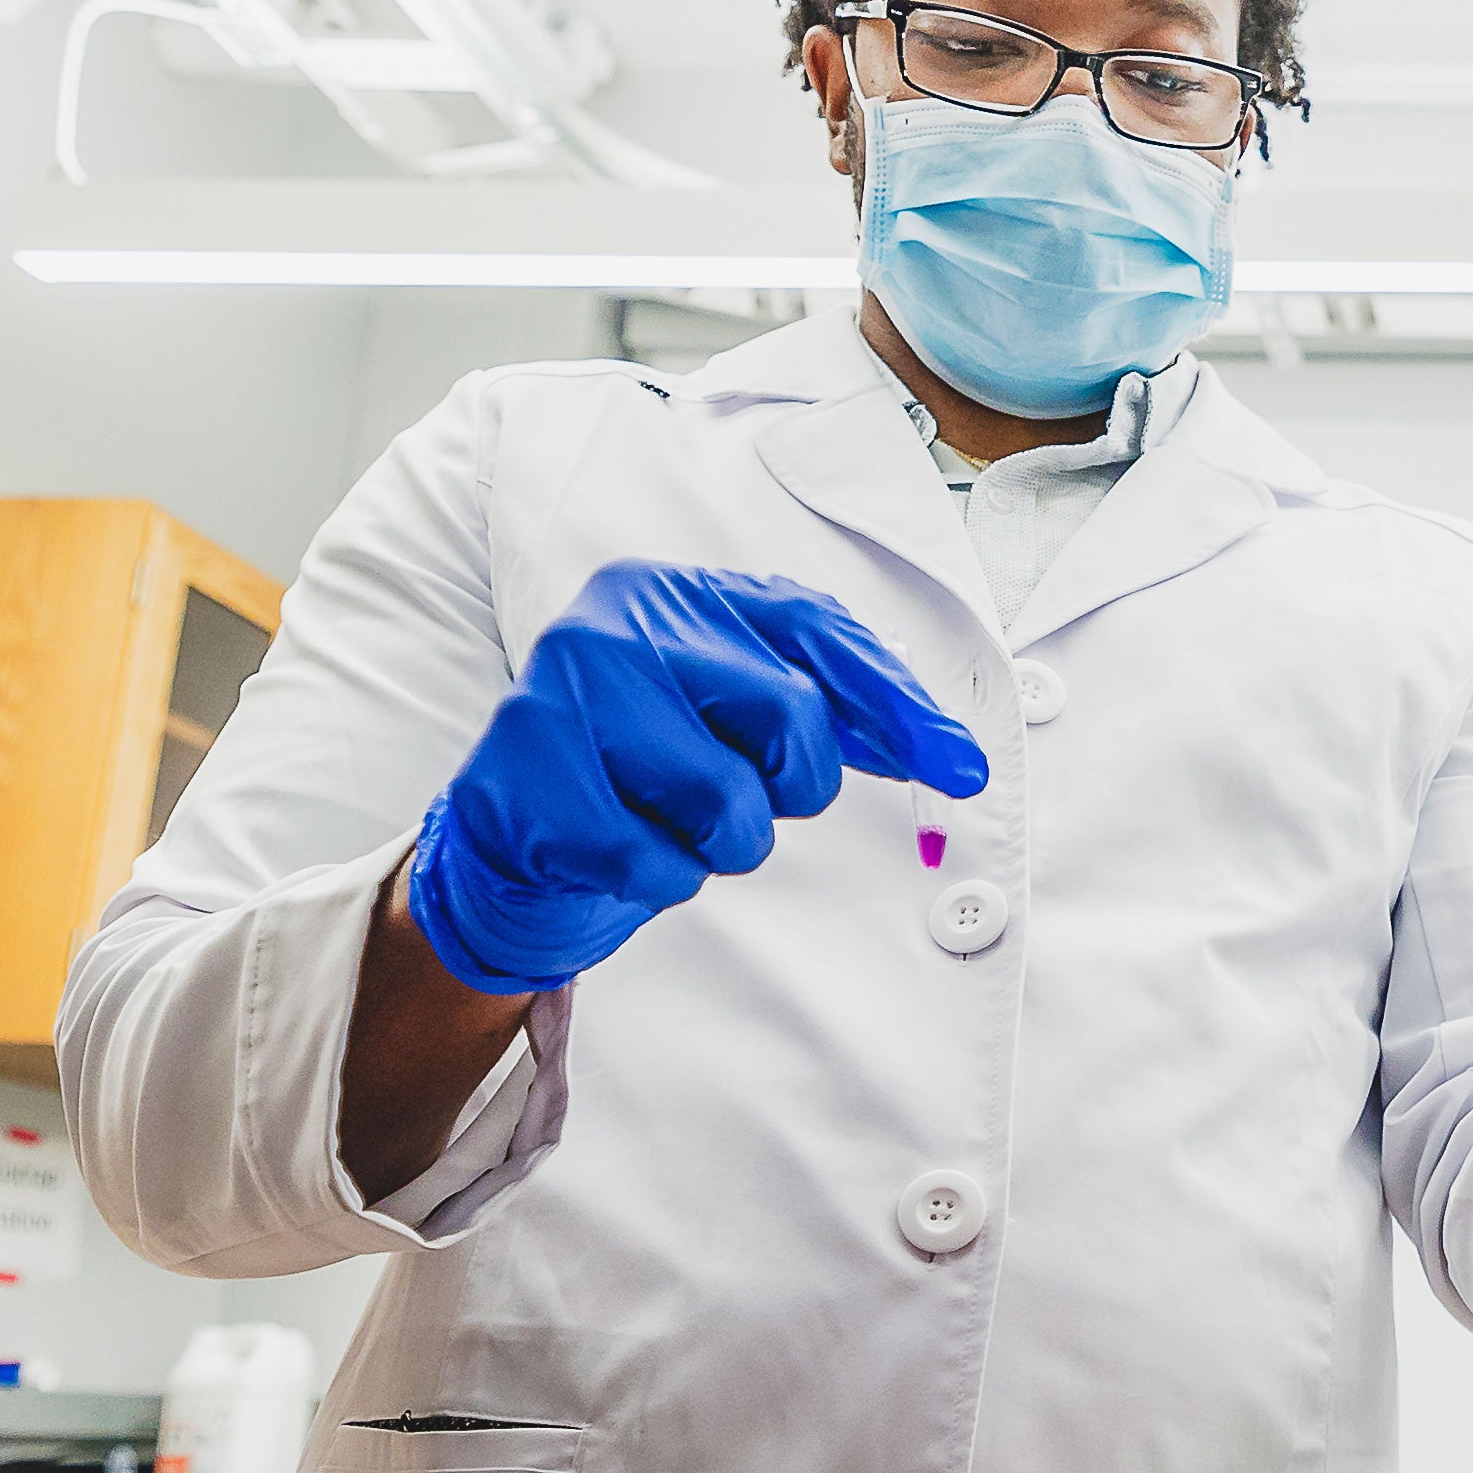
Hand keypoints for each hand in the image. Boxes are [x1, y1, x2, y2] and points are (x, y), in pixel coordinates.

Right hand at [402, 561, 991, 994]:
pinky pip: (662, 865)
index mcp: (671, 592)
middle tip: (740, 797)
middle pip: (792, 717)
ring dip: (723, 845)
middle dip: (792, 786)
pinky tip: (618, 851)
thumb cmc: (638, 772)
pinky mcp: (530, 783)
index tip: (965, 770)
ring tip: (668, 823)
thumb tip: (955, 753)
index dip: (898, 703)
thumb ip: (828, 709)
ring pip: (732, 804)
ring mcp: (564, 696)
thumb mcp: (728, 716)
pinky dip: (662, 881)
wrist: (506, 840)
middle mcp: (615, 623)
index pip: (816, 631)